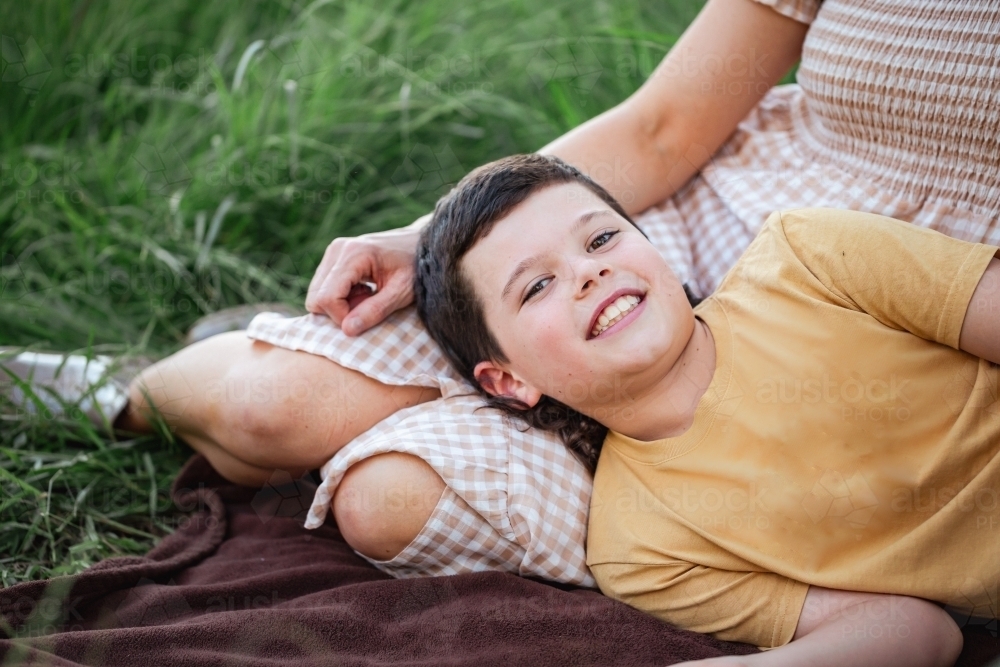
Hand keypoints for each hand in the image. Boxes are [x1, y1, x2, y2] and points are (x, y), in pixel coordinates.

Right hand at [305, 220, 424, 334]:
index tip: (366, 317)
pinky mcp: (333, 258)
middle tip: (369, 305)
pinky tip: (363, 290)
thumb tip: (347, 330)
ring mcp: (333, 252)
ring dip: (340, 305)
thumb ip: (375, 311)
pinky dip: (341, 297)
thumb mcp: (402, 292)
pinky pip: (323, 289)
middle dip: (339, 312)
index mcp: (353, 254)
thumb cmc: (416, 266)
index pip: (326, 298)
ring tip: (368, 297)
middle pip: (316, 298)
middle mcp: (337, 250)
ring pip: (317, 295)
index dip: (342, 317)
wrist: (421, 244)